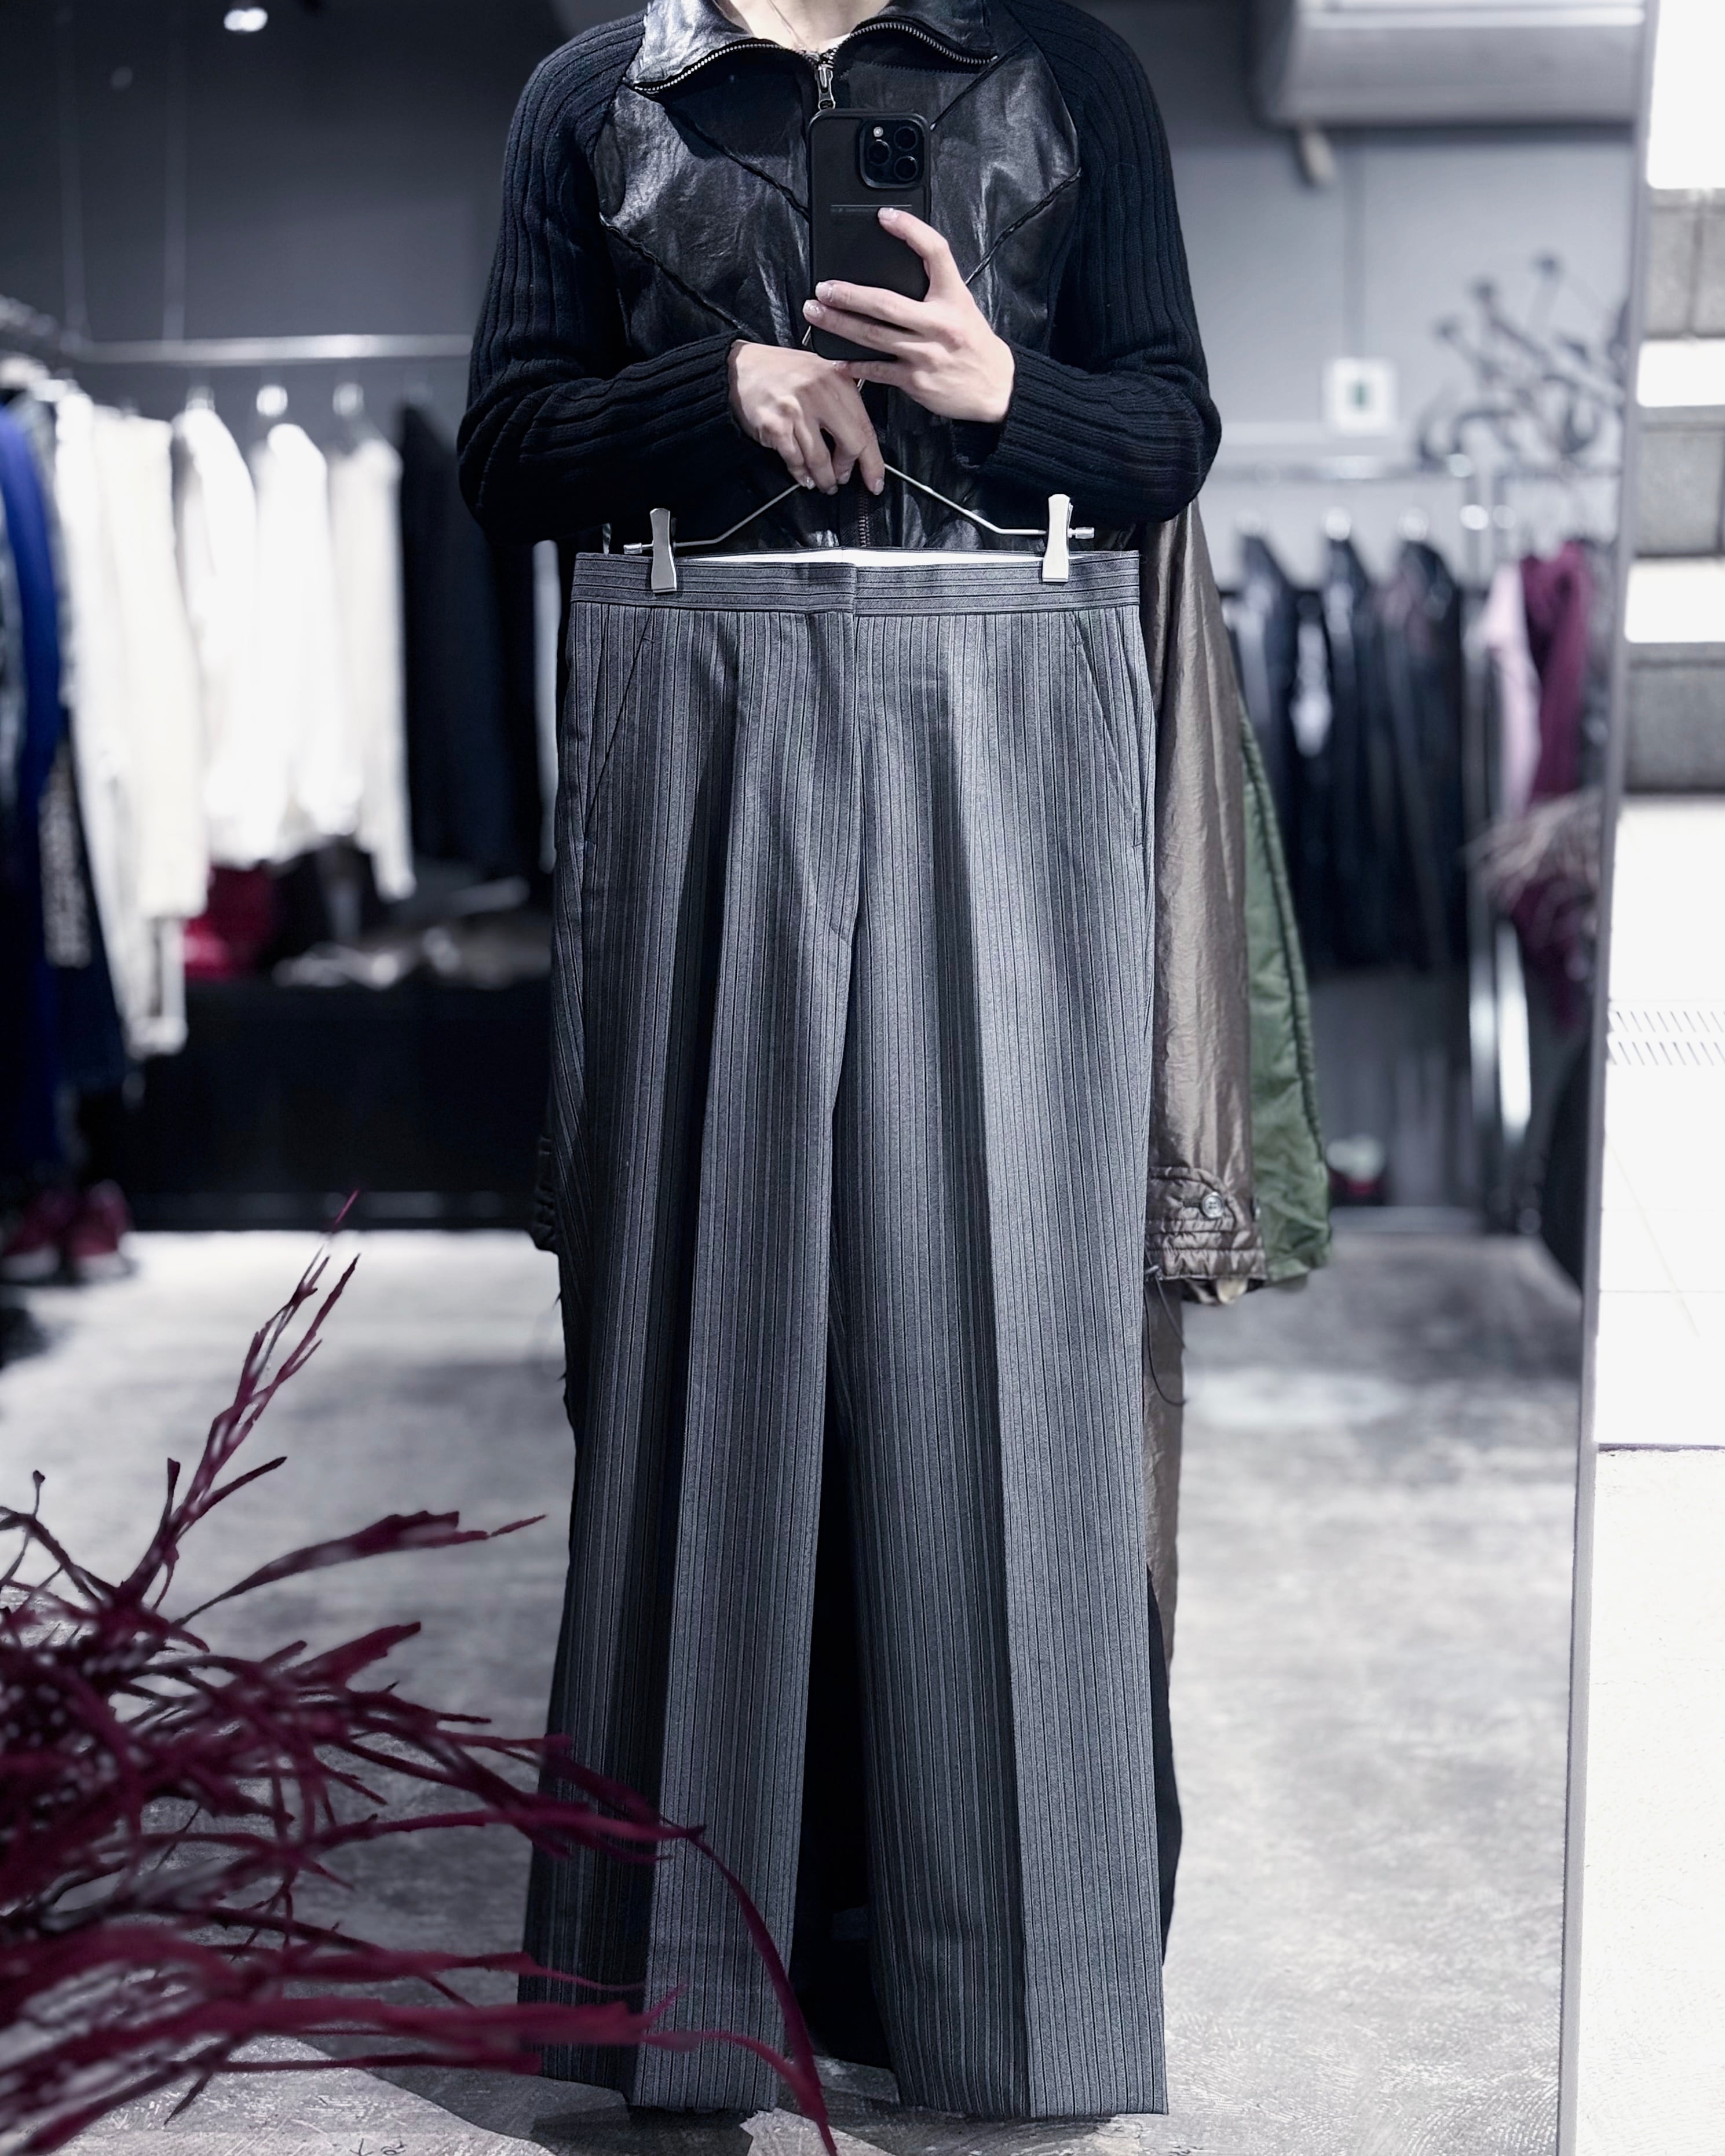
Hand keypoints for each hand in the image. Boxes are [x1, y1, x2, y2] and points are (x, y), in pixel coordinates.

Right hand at [728, 341, 885, 494]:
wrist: (741, 366)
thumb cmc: (781, 372)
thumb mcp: (821, 374)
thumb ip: (842, 402)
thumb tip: (861, 443)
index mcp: (837, 380)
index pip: (866, 428)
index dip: (873, 462)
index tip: (875, 481)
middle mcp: (820, 393)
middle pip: (850, 446)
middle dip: (847, 470)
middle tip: (843, 479)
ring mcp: (797, 411)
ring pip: (821, 459)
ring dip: (824, 479)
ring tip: (824, 483)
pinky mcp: (776, 426)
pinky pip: (795, 461)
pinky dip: (801, 474)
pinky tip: (803, 476)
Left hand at [802, 209, 1014, 424]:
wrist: (994, 387)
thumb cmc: (971, 343)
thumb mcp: (961, 304)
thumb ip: (933, 286)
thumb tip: (894, 268)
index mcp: (953, 297)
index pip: (935, 252)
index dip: (910, 230)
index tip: (884, 216)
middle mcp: (939, 324)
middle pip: (886, 303)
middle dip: (849, 295)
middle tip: (823, 287)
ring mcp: (926, 354)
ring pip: (873, 336)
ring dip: (839, 324)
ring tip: (816, 313)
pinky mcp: (916, 381)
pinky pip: (878, 371)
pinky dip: (854, 365)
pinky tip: (835, 359)